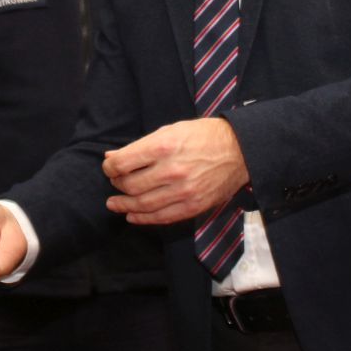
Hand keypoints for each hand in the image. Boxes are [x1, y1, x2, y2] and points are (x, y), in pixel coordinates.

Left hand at [103, 118, 248, 224]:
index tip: (109, 167)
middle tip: (115, 183)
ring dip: (124, 205)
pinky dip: (142, 219)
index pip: (123, 163)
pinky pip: (161, 217)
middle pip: (130, 185)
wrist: (240, 150)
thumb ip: (140, 146)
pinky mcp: (193, 206)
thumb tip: (112, 157)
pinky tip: (132, 216)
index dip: (110, 168)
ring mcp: (183, 191)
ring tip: (115, 203)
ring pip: (142, 204)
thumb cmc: (204, 136)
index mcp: (164, 146)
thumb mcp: (170, 131)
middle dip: (117, 184)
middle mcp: (172, 170)